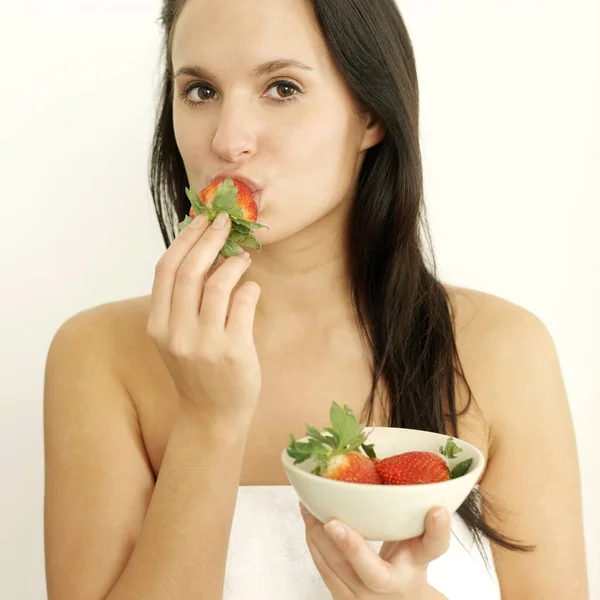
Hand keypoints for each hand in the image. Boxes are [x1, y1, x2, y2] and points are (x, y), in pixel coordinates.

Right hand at [147, 211, 261, 423]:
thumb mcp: (177, 337)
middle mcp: (176, 333)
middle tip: (225, 222)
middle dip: (209, 238)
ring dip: (233, 262)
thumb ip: (182, 301)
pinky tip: (251, 288)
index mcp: (158, 325)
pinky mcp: (233, 351)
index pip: (166, 269)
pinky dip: (250, 288)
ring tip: (243, 257)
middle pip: (190, 270)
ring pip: (218, 283)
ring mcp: (204, 343)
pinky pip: (244, 302)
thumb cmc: (197, 369)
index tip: (200, 219)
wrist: (212, 415)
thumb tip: (203, 252)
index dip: (184, 239)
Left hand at [299, 502, 450, 598]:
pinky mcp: (341, 596)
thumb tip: (429, 495)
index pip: (430, 548)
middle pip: (373, 572)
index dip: (436, 530)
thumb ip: (423, 524)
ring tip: (308, 507)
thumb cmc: (407, 566)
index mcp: (415, 566)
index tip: (437, 511)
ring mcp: (363, 598)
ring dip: (320, 536)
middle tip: (332, 521)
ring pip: (339, 568)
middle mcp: (391, 586)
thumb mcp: (420, 545)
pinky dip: (314, 542)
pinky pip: (324, 569)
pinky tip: (308, 519)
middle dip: (351, 546)